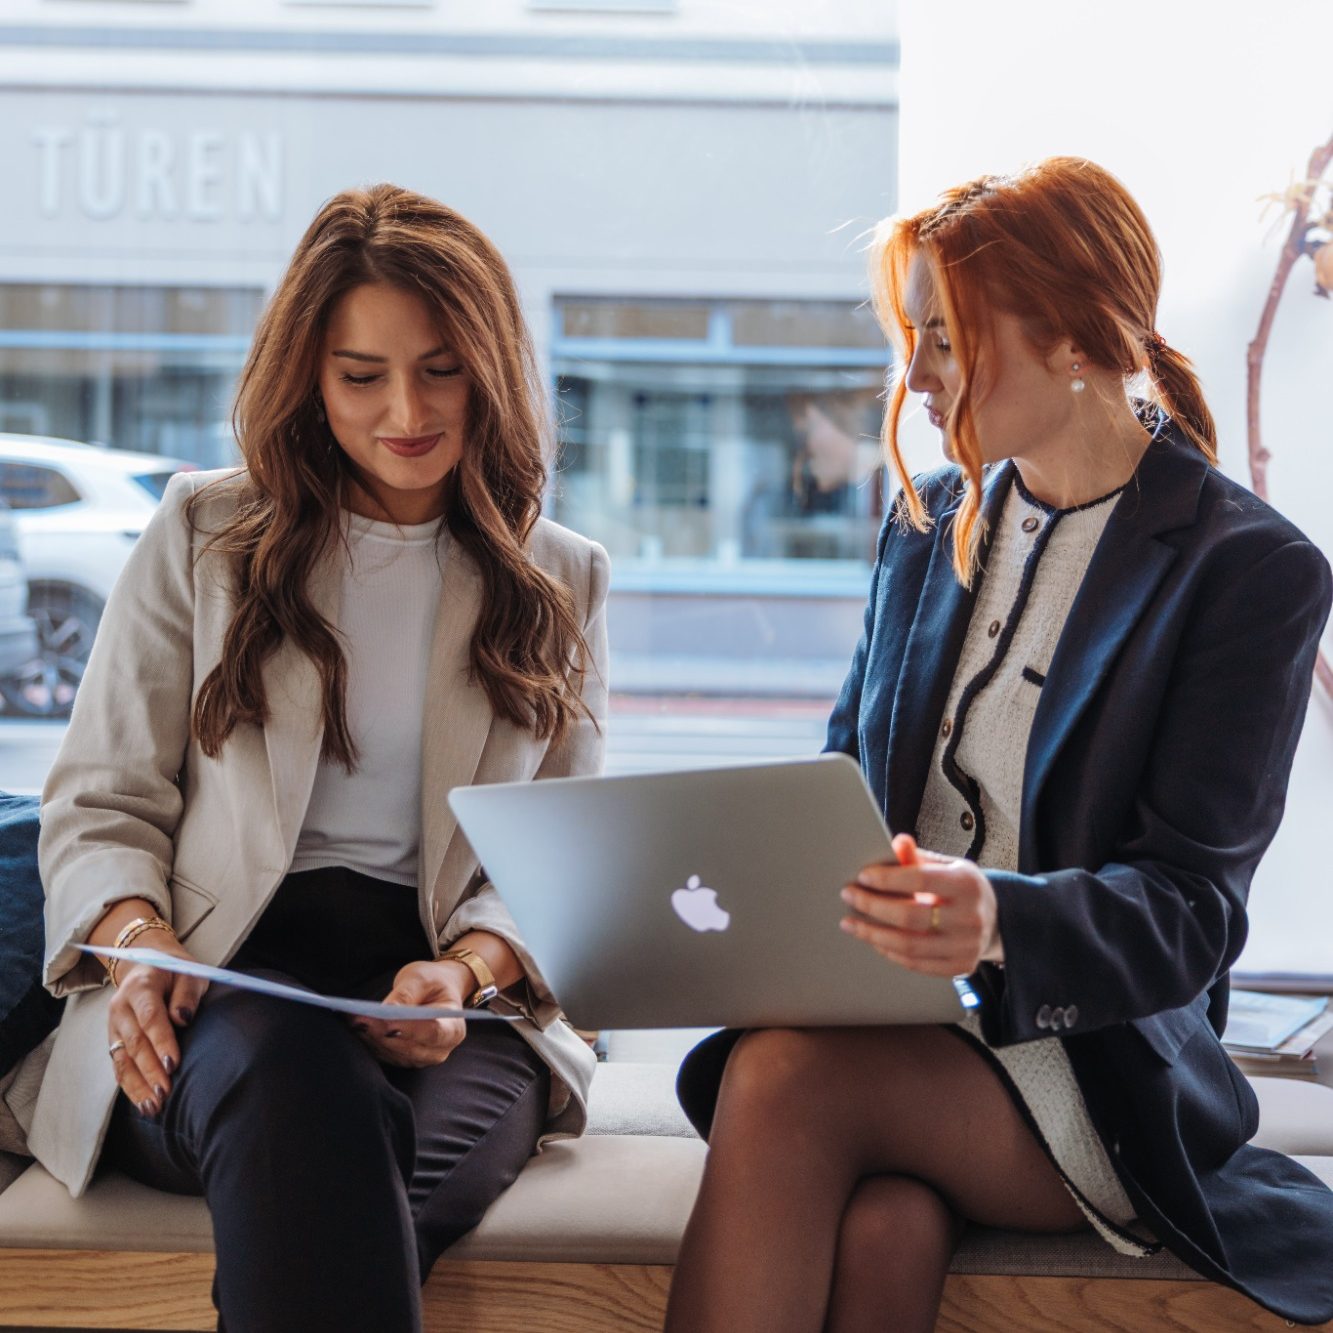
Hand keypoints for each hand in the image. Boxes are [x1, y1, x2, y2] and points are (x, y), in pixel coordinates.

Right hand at [107, 932, 209, 1117]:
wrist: (146, 967)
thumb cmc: (175, 973)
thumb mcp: (189, 974)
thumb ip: (187, 994)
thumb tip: (183, 1019)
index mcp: (140, 987)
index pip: (150, 1017)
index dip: (161, 1041)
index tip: (173, 1063)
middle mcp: (121, 1008)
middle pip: (135, 1043)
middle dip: (150, 1070)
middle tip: (166, 1092)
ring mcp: (114, 1026)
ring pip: (123, 1060)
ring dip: (138, 1086)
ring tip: (154, 1107)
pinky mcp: (114, 1041)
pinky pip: (119, 1067)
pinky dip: (130, 1087)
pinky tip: (143, 1104)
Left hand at [353, 960, 468, 1068]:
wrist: (435, 992)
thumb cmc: (432, 983)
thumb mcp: (421, 979)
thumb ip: (406, 995)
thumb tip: (387, 1012)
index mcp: (453, 1027)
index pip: (433, 1032)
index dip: (410, 1029)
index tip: (387, 1022)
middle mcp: (440, 1050)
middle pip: (410, 1046)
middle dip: (383, 1034)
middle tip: (361, 1020)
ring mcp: (422, 1058)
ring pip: (395, 1053)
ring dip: (374, 1039)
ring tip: (356, 1022)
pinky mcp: (405, 1060)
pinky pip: (386, 1055)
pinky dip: (371, 1042)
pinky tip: (358, 1028)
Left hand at [839, 833, 1003, 976]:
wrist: (996, 920)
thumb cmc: (963, 888)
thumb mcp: (948, 866)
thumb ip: (920, 858)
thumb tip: (898, 841)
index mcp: (967, 884)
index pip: (920, 880)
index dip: (888, 879)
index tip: (862, 876)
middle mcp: (969, 917)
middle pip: (910, 916)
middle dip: (872, 906)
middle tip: (848, 896)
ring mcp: (966, 946)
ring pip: (909, 945)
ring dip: (872, 934)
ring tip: (850, 923)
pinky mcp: (960, 967)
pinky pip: (916, 964)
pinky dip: (890, 952)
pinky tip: (874, 940)